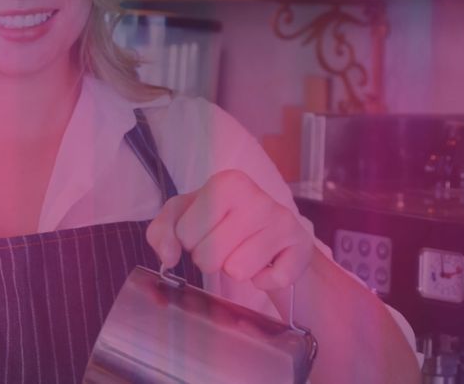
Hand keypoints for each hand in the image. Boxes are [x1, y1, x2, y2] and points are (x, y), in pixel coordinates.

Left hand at [147, 169, 314, 291]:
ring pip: (237, 271)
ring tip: (246, 252)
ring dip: (236, 270)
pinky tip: (267, 263)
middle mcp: (257, 197)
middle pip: (208, 255)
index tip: (207, 231)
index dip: (190, 241)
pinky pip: (269, 282)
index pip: (184, 234)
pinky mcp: (301, 247)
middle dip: (211, 259)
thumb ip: (162, 231)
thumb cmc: (223, 222)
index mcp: (226, 183)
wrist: (275, 234)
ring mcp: (282, 221)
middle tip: (227, 245)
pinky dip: (263, 281)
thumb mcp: (185, 217)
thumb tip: (168, 256)